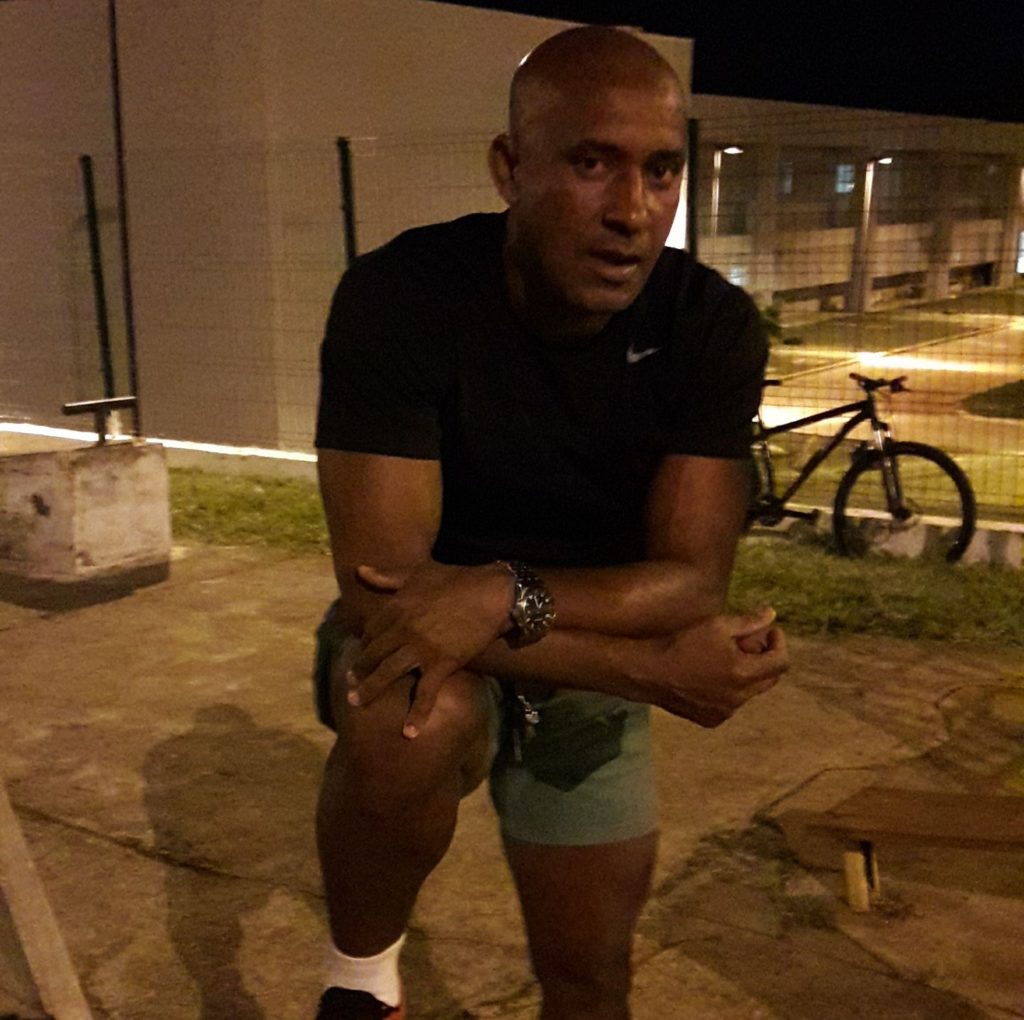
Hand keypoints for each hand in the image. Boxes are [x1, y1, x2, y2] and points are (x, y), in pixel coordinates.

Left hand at [347, 560, 512, 737]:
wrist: (491, 592)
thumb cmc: (456, 579)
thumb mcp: (418, 572)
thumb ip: (387, 577)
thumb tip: (360, 570)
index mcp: (397, 607)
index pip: (371, 631)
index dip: (363, 645)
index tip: (359, 655)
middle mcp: (403, 629)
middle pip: (373, 655)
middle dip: (359, 671)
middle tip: (350, 684)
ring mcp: (421, 648)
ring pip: (388, 673)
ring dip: (371, 690)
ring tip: (357, 703)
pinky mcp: (443, 663)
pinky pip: (426, 692)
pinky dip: (418, 713)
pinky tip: (409, 732)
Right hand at [640, 607, 787, 726]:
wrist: (649, 671)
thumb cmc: (683, 644)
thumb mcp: (717, 625)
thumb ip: (749, 621)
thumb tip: (771, 613)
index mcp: (744, 674)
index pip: (781, 662)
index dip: (779, 643)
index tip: (771, 631)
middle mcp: (739, 698)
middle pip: (769, 679)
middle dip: (765, 659)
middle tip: (751, 643)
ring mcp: (725, 712)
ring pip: (749, 692)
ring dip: (746, 674)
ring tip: (726, 658)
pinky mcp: (711, 720)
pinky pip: (730, 704)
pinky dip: (729, 690)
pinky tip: (710, 676)